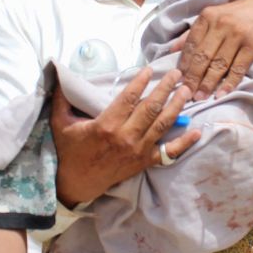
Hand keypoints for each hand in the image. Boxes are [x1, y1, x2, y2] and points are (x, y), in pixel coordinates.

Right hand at [50, 67, 201, 204]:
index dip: (140, 82)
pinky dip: (184, 143)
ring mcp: (138, 150)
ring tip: (186, 91)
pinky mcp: (144, 162)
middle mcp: (126, 137)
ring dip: (176, 106)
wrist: (77, 183)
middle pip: (150, 108)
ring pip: (162, 125)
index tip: (149, 69)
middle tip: (176, 73)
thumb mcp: (60, 123)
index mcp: (106, 125)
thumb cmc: (70, 150)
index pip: (129, 98)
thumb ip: (61, 98)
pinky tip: (196, 131)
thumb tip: (57, 71)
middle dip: (165, 88)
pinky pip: (168, 152)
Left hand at [173, 0, 252, 100]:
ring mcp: (238, 35)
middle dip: (192, 78)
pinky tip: (220, 93)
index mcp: (208, 16)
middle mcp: (221, 24)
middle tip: (186, 94)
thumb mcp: (216, 16)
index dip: (183, 64)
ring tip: (200, 97)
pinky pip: (238, 68)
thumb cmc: (241, 14)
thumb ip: (194, 32)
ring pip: (218, 64)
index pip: (191, 44)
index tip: (177, 80)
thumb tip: (173, 49)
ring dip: (208, 84)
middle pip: (202, 56)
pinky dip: (228, 83)